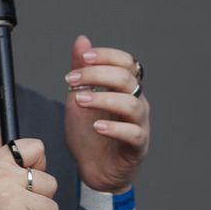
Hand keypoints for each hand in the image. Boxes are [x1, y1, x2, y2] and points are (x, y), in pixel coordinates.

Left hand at [63, 33, 149, 192]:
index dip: (107, 56)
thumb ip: (82, 71)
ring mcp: (139, 125)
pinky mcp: (137, 147)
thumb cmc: (90, 134)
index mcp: (125, 90)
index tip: (82, 57)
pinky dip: (115, 128)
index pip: (126, 63)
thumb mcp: (79, 98)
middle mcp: (137, 104)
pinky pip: (133, 134)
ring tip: (79, 100)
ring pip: (133, 105)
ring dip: (104, 99)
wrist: (95, 170)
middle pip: (127, 79)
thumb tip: (82, 40)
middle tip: (71, 80)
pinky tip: (97, 126)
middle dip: (97, 75)